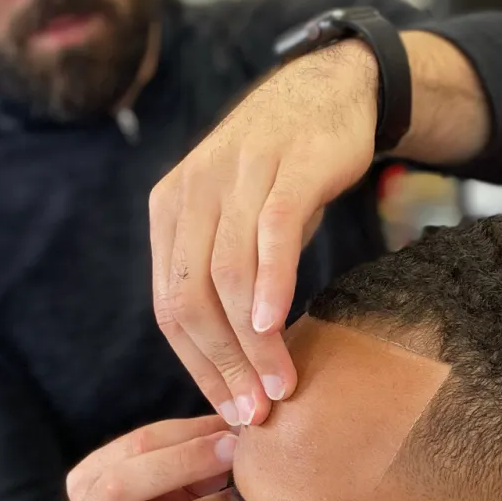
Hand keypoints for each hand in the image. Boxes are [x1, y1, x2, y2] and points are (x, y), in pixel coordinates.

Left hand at [150, 41, 378, 426]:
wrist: (331, 90)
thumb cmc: (285, 171)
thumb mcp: (236, 220)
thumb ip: (220, 276)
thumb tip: (226, 361)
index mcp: (170, 211)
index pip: (170, 308)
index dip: (198, 367)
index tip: (231, 410)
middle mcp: (193, 192)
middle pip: (191, 299)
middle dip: (222, 365)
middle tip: (255, 411)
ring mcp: (238, 176)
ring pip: (229, 276)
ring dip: (253, 342)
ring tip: (279, 385)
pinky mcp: (287, 166)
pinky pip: (270, 232)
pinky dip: (272, 282)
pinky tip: (277, 324)